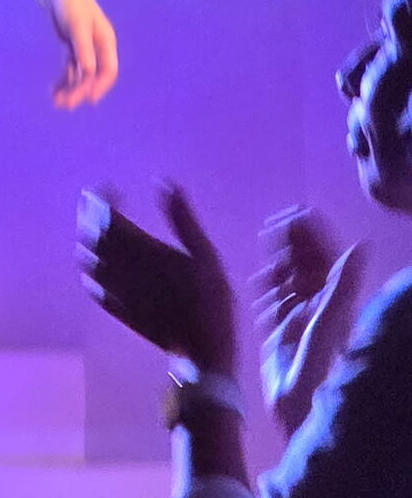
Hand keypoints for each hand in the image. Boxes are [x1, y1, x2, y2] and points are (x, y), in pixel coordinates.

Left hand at [41, 0, 118, 107]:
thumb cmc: (70, 1)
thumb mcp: (77, 26)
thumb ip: (83, 50)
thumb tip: (89, 75)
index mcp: (106, 41)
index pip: (108, 71)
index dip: (100, 87)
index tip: (88, 100)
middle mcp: (98, 45)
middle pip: (94, 75)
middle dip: (81, 90)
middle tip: (65, 104)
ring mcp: (85, 45)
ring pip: (81, 73)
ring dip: (72, 87)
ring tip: (58, 101)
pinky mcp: (72, 43)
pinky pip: (72, 66)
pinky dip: (65, 78)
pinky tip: (56, 88)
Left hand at [78, 185, 238, 375]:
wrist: (202, 356)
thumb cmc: (210, 304)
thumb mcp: (206, 256)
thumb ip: (183, 220)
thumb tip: (166, 183)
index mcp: (142, 251)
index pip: (107, 216)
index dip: (101, 198)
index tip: (110, 188)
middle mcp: (122, 269)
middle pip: (90, 234)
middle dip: (90, 213)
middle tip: (98, 202)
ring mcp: (116, 292)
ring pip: (86, 259)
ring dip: (88, 239)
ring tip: (99, 229)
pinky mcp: (118, 311)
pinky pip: (92, 286)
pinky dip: (91, 269)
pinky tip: (100, 265)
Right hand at [255, 209, 363, 438]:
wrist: (301, 407)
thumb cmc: (320, 361)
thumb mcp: (332, 317)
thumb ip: (343, 281)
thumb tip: (361, 244)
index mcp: (333, 300)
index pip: (324, 257)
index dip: (312, 234)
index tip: (295, 213)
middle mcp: (317, 306)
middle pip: (305, 265)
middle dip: (292, 242)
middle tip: (276, 223)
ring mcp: (297, 319)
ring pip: (288, 280)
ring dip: (278, 259)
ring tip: (268, 241)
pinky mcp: (278, 333)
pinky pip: (272, 302)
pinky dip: (267, 286)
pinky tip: (261, 276)